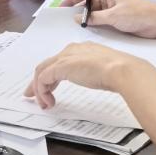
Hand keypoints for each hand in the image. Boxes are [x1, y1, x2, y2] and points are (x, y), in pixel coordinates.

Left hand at [24, 41, 152, 108]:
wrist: (122, 70)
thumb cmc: (119, 72)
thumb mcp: (102, 71)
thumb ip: (93, 73)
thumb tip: (93, 79)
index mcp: (82, 50)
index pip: (60, 62)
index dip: (51, 76)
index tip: (49, 89)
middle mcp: (70, 50)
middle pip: (47, 65)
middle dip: (38, 82)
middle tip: (34, 96)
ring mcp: (65, 57)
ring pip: (42, 71)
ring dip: (39, 89)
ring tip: (43, 104)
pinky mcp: (60, 66)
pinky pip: (43, 79)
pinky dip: (42, 91)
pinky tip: (48, 102)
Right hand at [63, 0, 155, 37]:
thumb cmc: (138, 14)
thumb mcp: (113, 16)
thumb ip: (94, 18)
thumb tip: (79, 18)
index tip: (63, 7)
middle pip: (89, 2)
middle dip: (80, 10)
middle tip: (68, 20)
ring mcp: (113, 7)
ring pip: (95, 11)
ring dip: (88, 18)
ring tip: (78, 26)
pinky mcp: (118, 17)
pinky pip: (102, 18)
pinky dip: (96, 23)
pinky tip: (90, 29)